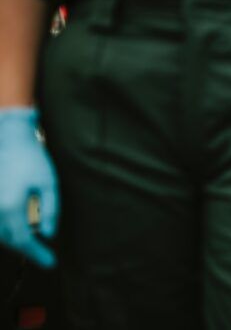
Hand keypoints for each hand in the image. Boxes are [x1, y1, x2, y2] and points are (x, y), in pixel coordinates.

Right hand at [0, 108, 58, 267]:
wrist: (9, 140)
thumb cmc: (32, 160)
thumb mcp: (49, 184)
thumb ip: (51, 210)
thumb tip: (48, 234)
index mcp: (10, 207)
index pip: (23, 240)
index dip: (37, 254)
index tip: (51, 263)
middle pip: (8, 239)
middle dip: (27, 249)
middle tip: (45, 257)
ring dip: (15, 240)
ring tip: (34, 245)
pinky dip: (6, 230)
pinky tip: (18, 230)